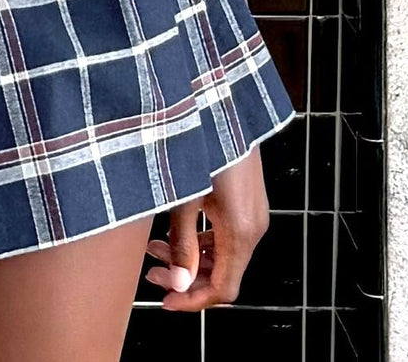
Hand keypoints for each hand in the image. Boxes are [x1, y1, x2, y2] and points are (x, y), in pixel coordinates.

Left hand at [143, 148, 270, 310]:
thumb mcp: (184, 196)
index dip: (193, 301)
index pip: (224, 289)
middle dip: (187, 278)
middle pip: (224, 274)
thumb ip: (182, 243)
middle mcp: (254, 226)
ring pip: (225, 254)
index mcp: (241, 231)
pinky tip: (176, 230)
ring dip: (192, 258)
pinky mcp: (247, 200)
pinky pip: (228, 235)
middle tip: (153, 273)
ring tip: (156, 248)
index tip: (166, 301)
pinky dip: (203, 240)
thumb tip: (176, 281)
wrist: (223, 106)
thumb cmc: (204, 144)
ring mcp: (253, 213)